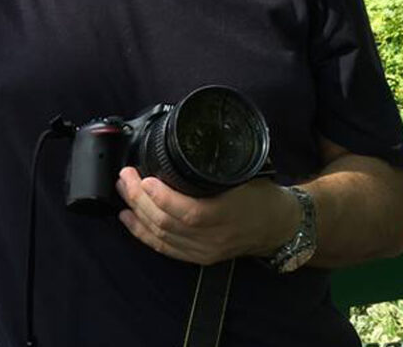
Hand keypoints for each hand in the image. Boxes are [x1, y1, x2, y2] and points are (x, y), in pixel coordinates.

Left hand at [115, 167, 298, 265]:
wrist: (279, 227)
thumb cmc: (261, 196)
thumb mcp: (243, 174)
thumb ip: (213, 166)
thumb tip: (180, 144)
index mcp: (226, 214)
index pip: (187, 212)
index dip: (160, 196)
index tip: (144, 176)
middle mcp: (213, 237)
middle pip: (166, 223)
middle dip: (139, 198)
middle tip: (125, 176)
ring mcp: (204, 251)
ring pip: (160, 236)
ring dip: (136, 212)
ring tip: (123, 190)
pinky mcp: (198, 257)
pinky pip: (164, 248)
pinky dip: (142, 233)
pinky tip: (128, 219)